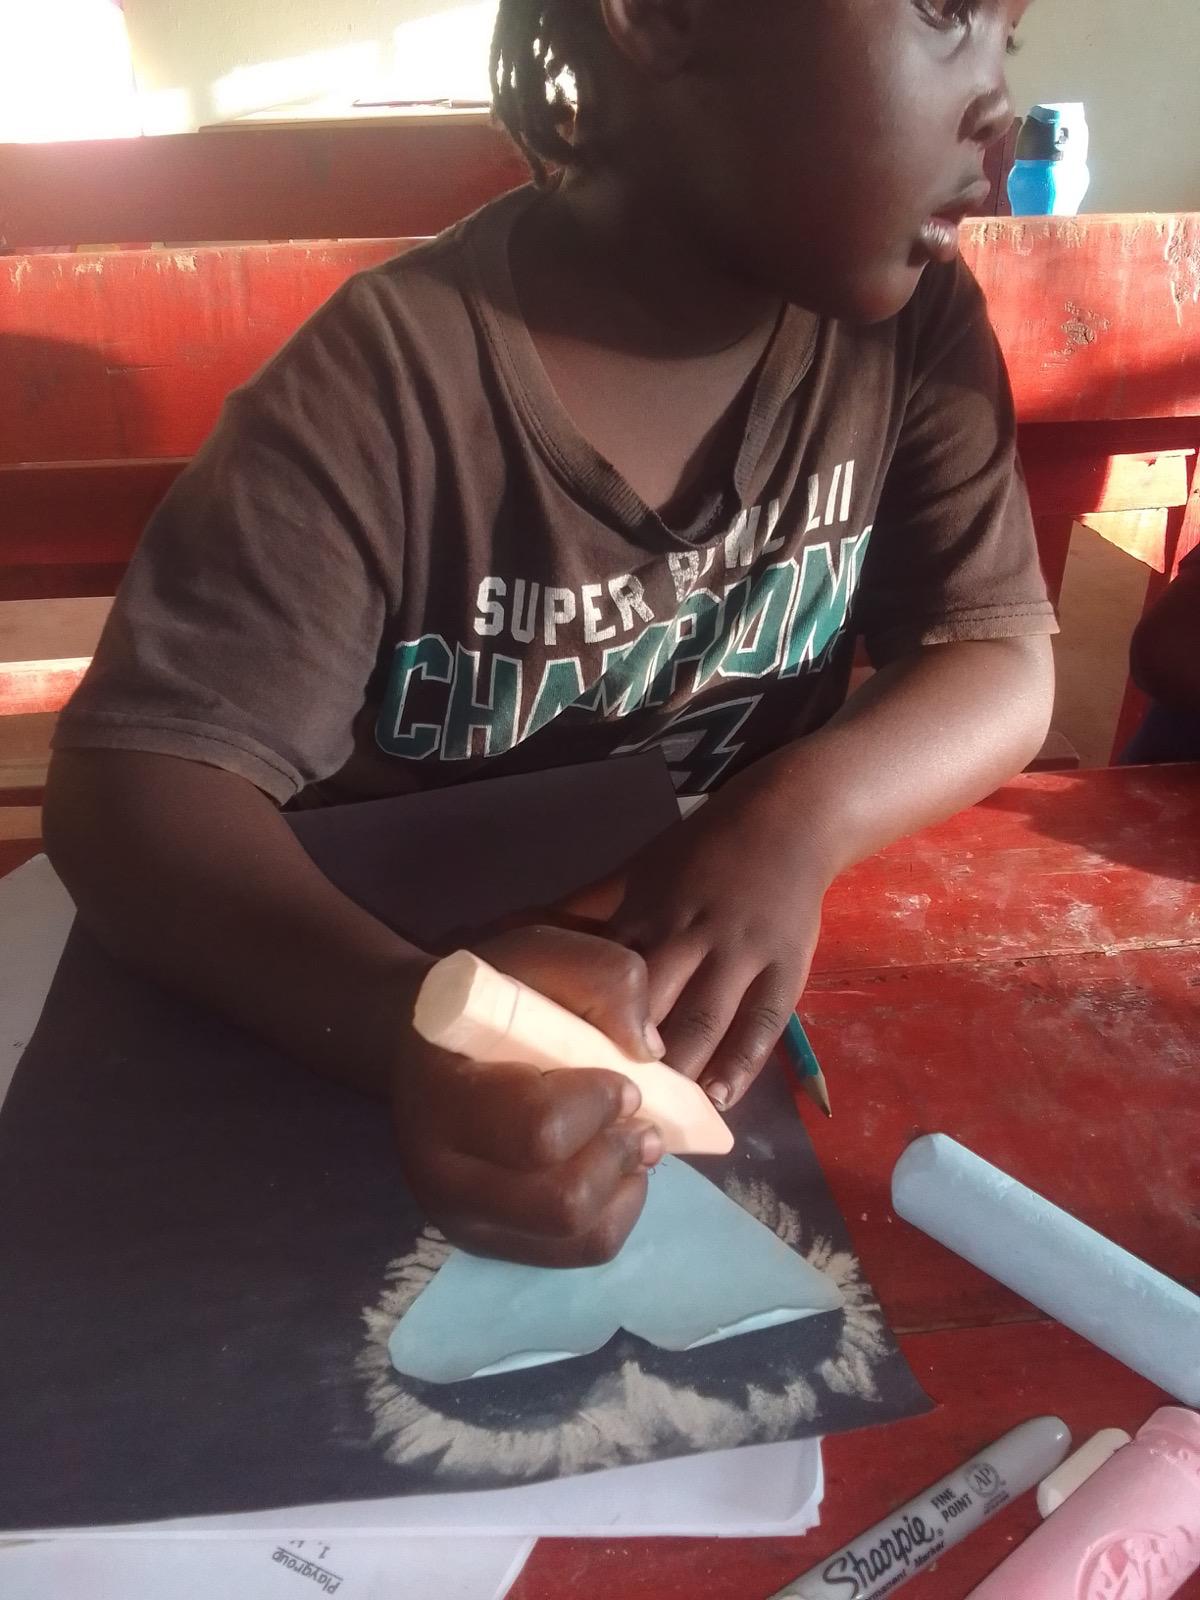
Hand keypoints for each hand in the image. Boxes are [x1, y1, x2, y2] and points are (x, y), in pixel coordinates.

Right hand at [391, 927, 664, 1266]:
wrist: (427, 1048)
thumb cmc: (488, 999)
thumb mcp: (539, 955)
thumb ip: (601, 978)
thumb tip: (649, 1051)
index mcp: (442, 1098)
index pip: (538, 1131)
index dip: (600, 1105)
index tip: (623, 1076)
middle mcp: (442, 1177)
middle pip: (563, 1202)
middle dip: (620, 1152)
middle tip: (638, 1115)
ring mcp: (466, 1222)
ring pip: (579, 1234)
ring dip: (627, 1181)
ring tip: (630, 1138)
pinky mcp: (495, 1246)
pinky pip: (584, 1250)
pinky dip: (619, 1207)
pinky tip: (612, 1164)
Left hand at [562, 766, 831, 1112]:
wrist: (788, 820)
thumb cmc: (702, 852)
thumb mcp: (638, 871)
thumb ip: (583, 907)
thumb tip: (511, 926)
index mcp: (648, 912)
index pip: (607, 976)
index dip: (584, 1024)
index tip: (560, 1069)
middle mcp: (692, 934)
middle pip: (653, 1004)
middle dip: (628, 1057)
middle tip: (605, 1109)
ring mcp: (742, 952)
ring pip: (706, 1018)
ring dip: (681, 1068)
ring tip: (657, 1117)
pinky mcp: (786, 967)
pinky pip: (763, 1021)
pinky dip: (742, 1062)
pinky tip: (720, 1098)